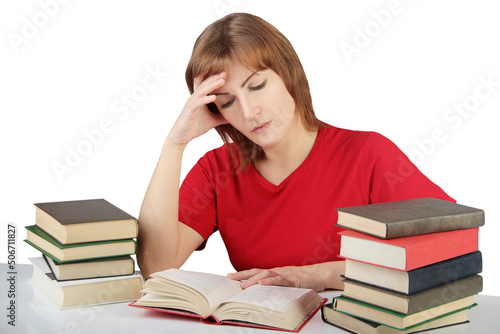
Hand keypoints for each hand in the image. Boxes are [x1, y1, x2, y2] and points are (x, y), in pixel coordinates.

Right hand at [167, 72, 227, 147]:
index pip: (206, 85)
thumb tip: (233, 117)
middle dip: (215, 77)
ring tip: (222, 80)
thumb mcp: (212, 121)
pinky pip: (198, 102)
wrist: (181, 137)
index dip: (214, 78)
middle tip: (225, 72)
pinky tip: (214, 97)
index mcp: (199, 98)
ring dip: (212, 85)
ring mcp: (191, 103)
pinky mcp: (189, 110)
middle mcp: (194, 98)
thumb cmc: (195, 127)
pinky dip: (206, 99)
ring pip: (202, 91)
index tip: (225, 73)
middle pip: (205, 84)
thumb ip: (221, 117)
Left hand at [227, 262, 345, 291]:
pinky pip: (280, 280)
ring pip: (267, 275)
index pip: (256, 272)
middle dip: (242, 275)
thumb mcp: (287, 282)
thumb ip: (276, 285)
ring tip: (243, 285)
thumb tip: (262, 292)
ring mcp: (285, 275)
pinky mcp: (293, 280)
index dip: (243, 273)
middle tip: (230, 278)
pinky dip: (271, 282)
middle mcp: (278, 271)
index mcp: (275, 272)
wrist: (320, 274)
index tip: (229, 276)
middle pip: (257, 271)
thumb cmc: (304, 279)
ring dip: (254, 280)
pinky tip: (263, 284)